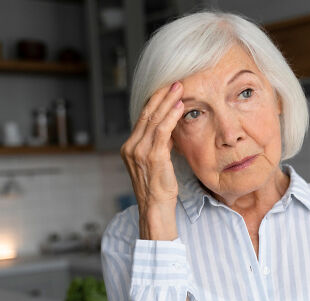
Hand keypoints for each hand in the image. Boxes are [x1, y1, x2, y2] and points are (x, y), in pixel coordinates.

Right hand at [119, 81, 184, 238]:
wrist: (155, 209)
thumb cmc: (159, 189)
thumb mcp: (157, 163)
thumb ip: (160, 145)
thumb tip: (170, 129)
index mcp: (130, 147)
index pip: (142, 118)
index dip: (155, 101)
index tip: (166, 89)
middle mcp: (131, 147)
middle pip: (146, 114)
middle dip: (161, 95)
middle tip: (175, 81)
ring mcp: (140, 152)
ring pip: (154, 119)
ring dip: (168, 101)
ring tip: (180, 88)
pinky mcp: (152, 157)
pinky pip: (162, 131)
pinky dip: (171, 116)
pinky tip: (180, 106)